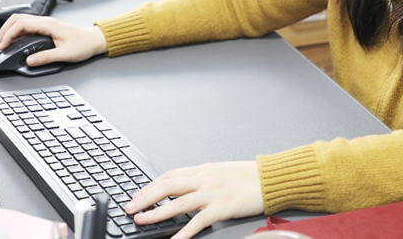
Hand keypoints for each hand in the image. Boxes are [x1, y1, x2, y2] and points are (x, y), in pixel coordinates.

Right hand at [0, 15, 107, 65]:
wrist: (94, 40)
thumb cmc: (84, 44)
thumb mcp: (65, 54)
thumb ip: (46, 57)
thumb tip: (29, 61)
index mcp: (48, 25)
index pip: (21, 25)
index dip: (8, 35)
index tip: (3, 46)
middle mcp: (45, 21)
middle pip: (17, 19)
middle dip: (5, 30)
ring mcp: (46, 23)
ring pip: (21, 21)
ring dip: (10, 30)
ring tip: (4, 43)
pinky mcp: (46, 27)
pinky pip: (27, 26)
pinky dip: (17, 32)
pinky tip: (15, 42)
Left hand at [124, 161, 263, 238]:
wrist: (271, 178)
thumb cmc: (250, 176)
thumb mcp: (222, 171)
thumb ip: (204, 179)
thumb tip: (186, 188)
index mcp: (203, 169)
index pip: (170, 176)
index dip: (151, 186)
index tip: (138, 195)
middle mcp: (204, 179)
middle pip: (167, 186)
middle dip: (145, 197)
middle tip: (130, 208)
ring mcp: (212, 193)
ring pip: (177, 202)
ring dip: (156, 212)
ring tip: (141, 220)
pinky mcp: (222, 207)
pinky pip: (197, 222)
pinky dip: (183, 232)